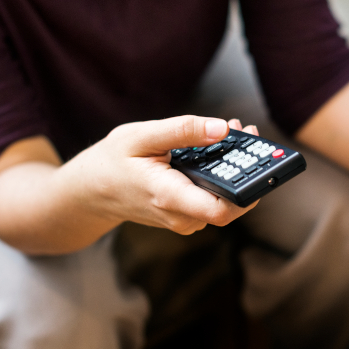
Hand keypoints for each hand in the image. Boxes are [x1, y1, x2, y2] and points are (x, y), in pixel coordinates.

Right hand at [61, 115, 260, 235]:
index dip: (249, 187)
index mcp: (169, 197)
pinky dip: (221, 175)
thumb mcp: (141, 136)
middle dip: (246, 168)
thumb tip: (222, 128)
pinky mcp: (187, 216)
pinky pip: (214, 199)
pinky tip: (215, 148)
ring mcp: (185, 220)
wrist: (91, 192)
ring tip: (231, 131)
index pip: (223, 209)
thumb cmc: (112, 162)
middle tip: (246, 131)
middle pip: (232, 203)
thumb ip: (182, 131)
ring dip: (234, 168)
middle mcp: (181, 216)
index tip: (256, 156)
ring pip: (225, 200)